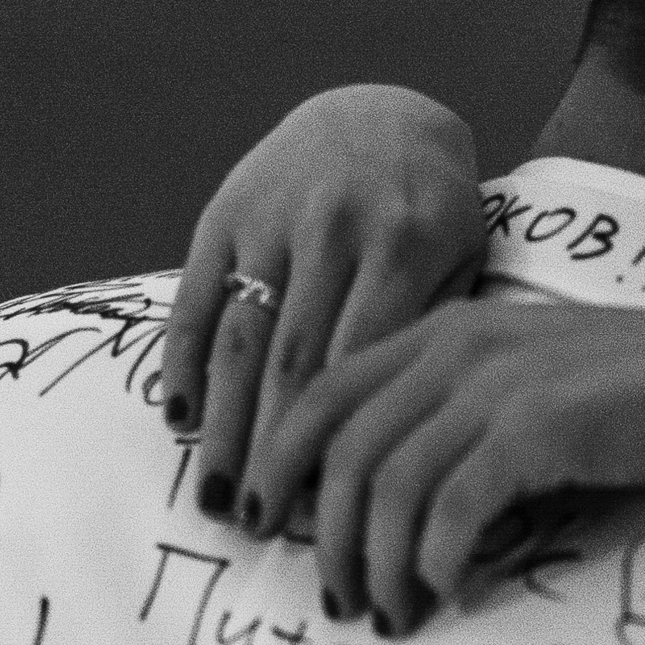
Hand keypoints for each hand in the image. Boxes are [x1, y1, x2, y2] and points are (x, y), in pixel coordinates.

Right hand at [159, 87, 486, 523]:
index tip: (325, 513)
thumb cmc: (436, 219)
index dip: (335, 444)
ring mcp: (270, 219)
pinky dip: (182, 361)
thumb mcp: (464, 266)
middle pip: (291, 366)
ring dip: (222, 427)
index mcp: (403, 249)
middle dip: (271, 453)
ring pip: (239, 340)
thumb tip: (402, 445)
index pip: (358, 368)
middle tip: (259, 528)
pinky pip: (196, 297)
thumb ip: (434, 340)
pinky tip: (179, 418)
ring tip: (215, 497)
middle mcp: (331, 231)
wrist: (383, 117)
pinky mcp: (224, 212)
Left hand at [245, 299, 644, 635]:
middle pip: (343, 446)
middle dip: (323, 533)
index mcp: (450, 329)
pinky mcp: (538, 430)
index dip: (282, 460)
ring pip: (389, 484)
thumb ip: (468, 422)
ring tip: (389, 615)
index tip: (269, 525)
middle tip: (334, 599)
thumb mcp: (539, 392)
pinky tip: (447, 593)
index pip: (326, 390)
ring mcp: (499, 384)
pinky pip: (452, 506)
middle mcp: (461, 347)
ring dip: (378, 562)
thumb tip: (410, 505)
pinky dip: (437, 559)